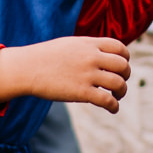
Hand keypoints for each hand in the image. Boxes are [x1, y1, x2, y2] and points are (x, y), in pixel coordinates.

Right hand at [0, 36, 129, 111]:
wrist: (27, 68)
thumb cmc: (46, 57)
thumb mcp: (70, 44)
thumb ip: (88, 48)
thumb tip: (102, 54)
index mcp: (89, 44)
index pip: (119, 47)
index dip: (125, 58)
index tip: (121, 66)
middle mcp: (91, 57)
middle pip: (123, 66)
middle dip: (125, 76)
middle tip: (119, 83)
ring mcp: (87, 74)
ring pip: (119, 83)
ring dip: (122, 92)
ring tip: (116, 96)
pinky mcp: (82, 92)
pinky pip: (107, 100)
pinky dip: (114, 106)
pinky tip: (112, 109)